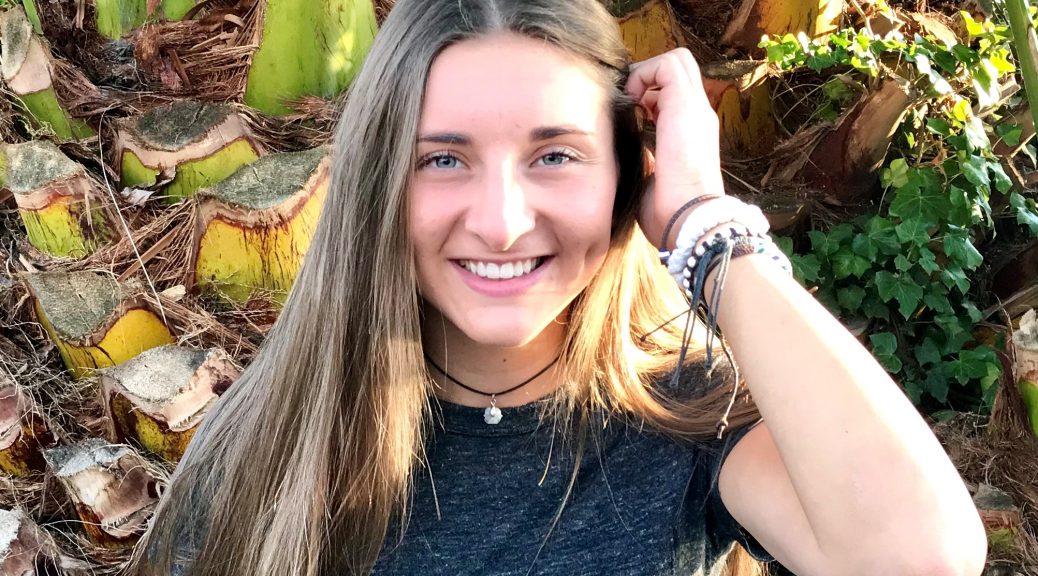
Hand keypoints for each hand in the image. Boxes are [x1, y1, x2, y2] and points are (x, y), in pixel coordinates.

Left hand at [625, 49, 725, 248]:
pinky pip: (667, 64)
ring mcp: (695, 107)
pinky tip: (633, 102)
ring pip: (676, 60)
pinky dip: (645, 75)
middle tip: (631, 103)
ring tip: (632, 102)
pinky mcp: (686, 104)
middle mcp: (698, 115)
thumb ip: (648, 162)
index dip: (651, 94)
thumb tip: (634, 156)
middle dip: (649, 78)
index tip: (633, 115)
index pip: (675, 94)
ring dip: (647, 74)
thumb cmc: (670, 213)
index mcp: (692, 133)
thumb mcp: (654, 181)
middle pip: (679, 70)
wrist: (689, 220)